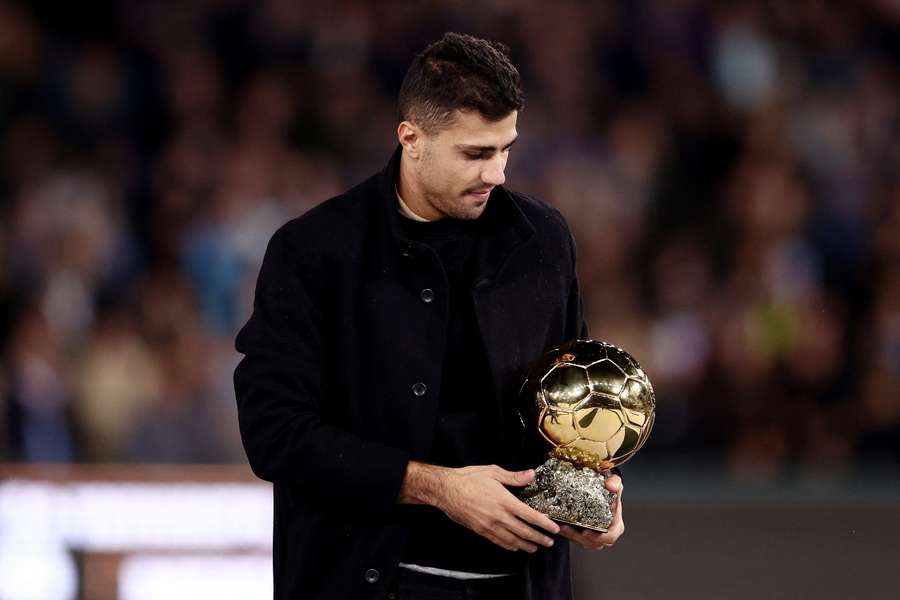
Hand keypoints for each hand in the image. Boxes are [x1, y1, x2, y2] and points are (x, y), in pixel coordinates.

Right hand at [400, 462, 559, 552]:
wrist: (446, 490)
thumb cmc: (468, 479)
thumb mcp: (493, 472)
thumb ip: (514, 477)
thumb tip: (530, 475)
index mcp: (504, 500)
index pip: (530, 515)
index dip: (544, 523)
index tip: (554, 528)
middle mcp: (499, 516)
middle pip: (524, 531)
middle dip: (539, 537)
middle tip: (549, 542)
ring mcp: (489, 525)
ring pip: (512, 539)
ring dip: (526, 544)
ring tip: (536, 547)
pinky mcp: (480, 530)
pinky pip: (498, 541)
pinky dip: (509, 545)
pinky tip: (515, 546)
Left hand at [558, 473, 623, 549]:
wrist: (603, 486)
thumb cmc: (610, 487)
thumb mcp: (615, 482)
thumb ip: (614, 482)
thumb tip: (611, 486)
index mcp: (616, 524)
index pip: (610, 536)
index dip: (598, 537)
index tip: (586, 532)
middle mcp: (607, 531)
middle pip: (594, 542)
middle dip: (580, 538)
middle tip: (567, 529)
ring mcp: (596, 533)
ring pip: (584, 542)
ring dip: (572, 536)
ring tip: (561, 527)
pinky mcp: (586, 532)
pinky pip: (577, 538)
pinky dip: (569, 534)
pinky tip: (560, 526)